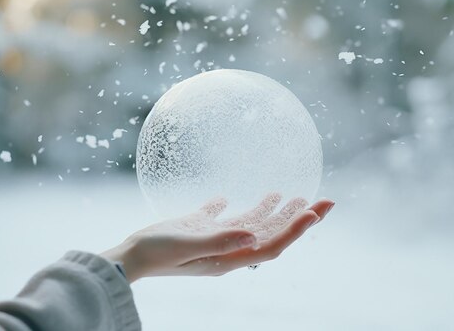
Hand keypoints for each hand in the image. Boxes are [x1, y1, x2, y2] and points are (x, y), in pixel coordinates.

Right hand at [102, 194, 333, 281]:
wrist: (130, 256)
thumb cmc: (157, 251)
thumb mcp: (189, 243)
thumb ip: (221, 239)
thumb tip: (255, 235)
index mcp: (230, 257)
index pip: (273, 244)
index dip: (297, 230)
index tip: (317, 212)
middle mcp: (228, 250)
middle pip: (271, 234)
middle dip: (298, 219)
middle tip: (323, 201)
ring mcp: (214, 240)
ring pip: (252, 225)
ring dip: (275, 211)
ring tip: (293, 195)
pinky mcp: (199, 229)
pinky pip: (223, 217)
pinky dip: (234, 207)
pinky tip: (234, 195)